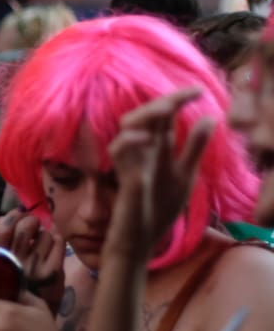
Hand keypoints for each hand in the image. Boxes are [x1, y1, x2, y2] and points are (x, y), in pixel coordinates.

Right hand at [0, 207, 65, 312]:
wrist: (23, 329)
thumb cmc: (2, 301)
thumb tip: (0, 229)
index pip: (2, 226)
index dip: (10, 219)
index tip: (13, 220)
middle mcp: (15, 259)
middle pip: (25, 225)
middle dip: (28, 221)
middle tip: (30, 227)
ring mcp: (36, 265)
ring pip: (44, 233)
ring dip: (42, 233)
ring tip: (40, 242)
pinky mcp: (54, 272)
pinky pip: (59, 242)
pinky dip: (56, 240)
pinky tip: (52, 247)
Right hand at [104, 87, 213, 261]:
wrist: (139, 240)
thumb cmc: (157, 208)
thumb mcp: (184, 175)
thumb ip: (194, 148)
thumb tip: (210, 117)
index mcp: (158, 149)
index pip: (165, 117)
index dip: (178, 100)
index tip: (198, 90)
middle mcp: (142, 150)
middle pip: (145, 115)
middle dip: (162, 103)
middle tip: (181, 97)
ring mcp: (130, 161)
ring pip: (128, 126)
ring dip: (145, 115)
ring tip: (166, 109)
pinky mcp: (123, 176)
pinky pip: (119, 151)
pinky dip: (130, 141)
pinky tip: (147, 138)